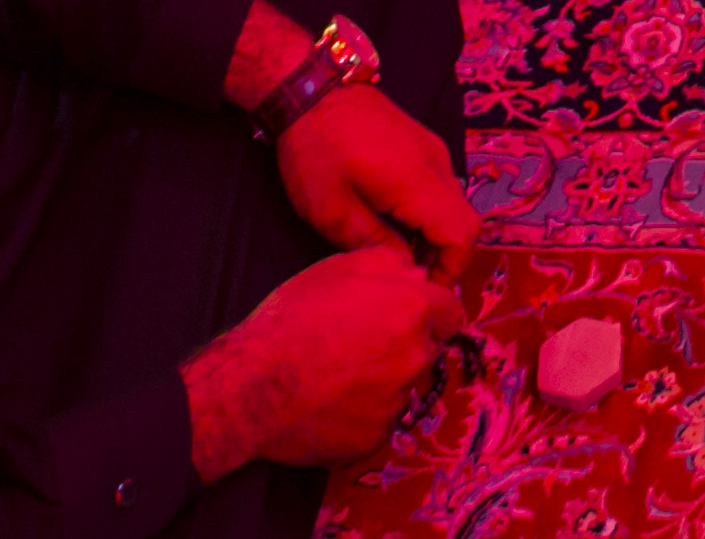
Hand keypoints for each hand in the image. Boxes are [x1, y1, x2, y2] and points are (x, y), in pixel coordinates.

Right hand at [181, 246, 459, 473]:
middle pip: (426, 349)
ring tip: (337, 375)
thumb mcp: (338, 267)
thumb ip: (388, 265)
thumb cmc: (292, 318)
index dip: (431, 312)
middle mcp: (415, 357)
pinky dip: (361, 414)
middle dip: (406, 345)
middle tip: (363, 344)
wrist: (253, 386)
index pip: (451, 313)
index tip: (410, 317)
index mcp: (413, 311)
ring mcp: (397, 402)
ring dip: (383, 380)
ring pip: (402, 386)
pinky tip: (329, 404)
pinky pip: (377, 421)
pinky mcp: (375, 438)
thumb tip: (415, 277)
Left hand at [271, 76, 485, 286]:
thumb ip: (373, 243)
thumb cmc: (316, 151)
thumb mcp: (331, 210)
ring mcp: (432, 149)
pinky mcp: (421, 144)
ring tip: (397, 254)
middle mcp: (436, 163)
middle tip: (408, 279)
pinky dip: (427, 214)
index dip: (451, 269)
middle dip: (443, 257)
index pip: (462, 233)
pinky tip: (394, 224)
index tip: (423, 290)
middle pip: (462, 221)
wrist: (312, 90)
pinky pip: (439, 187)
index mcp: (417, 181)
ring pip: (452, 205)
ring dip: (434, 235)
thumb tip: (403, 269)